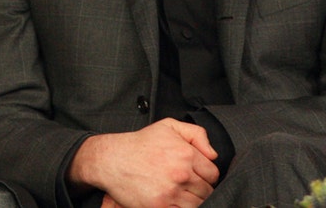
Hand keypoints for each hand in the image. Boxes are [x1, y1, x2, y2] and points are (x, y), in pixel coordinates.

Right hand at [69, 118, 219, 207]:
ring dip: (193, 201)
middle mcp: (181, 173)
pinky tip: (173, 201)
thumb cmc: (140, 144)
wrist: (112, 159)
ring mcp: (170, 192)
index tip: (197, 176)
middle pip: (207, 191)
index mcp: (186, 154)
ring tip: (181, 194)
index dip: (207, 175)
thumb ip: (196, 134)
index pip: (213, 173)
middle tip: (188, 186)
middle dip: (200, 189)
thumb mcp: (169, 126)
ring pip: (198, 204)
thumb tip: (213, 154)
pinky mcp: (159, 207)